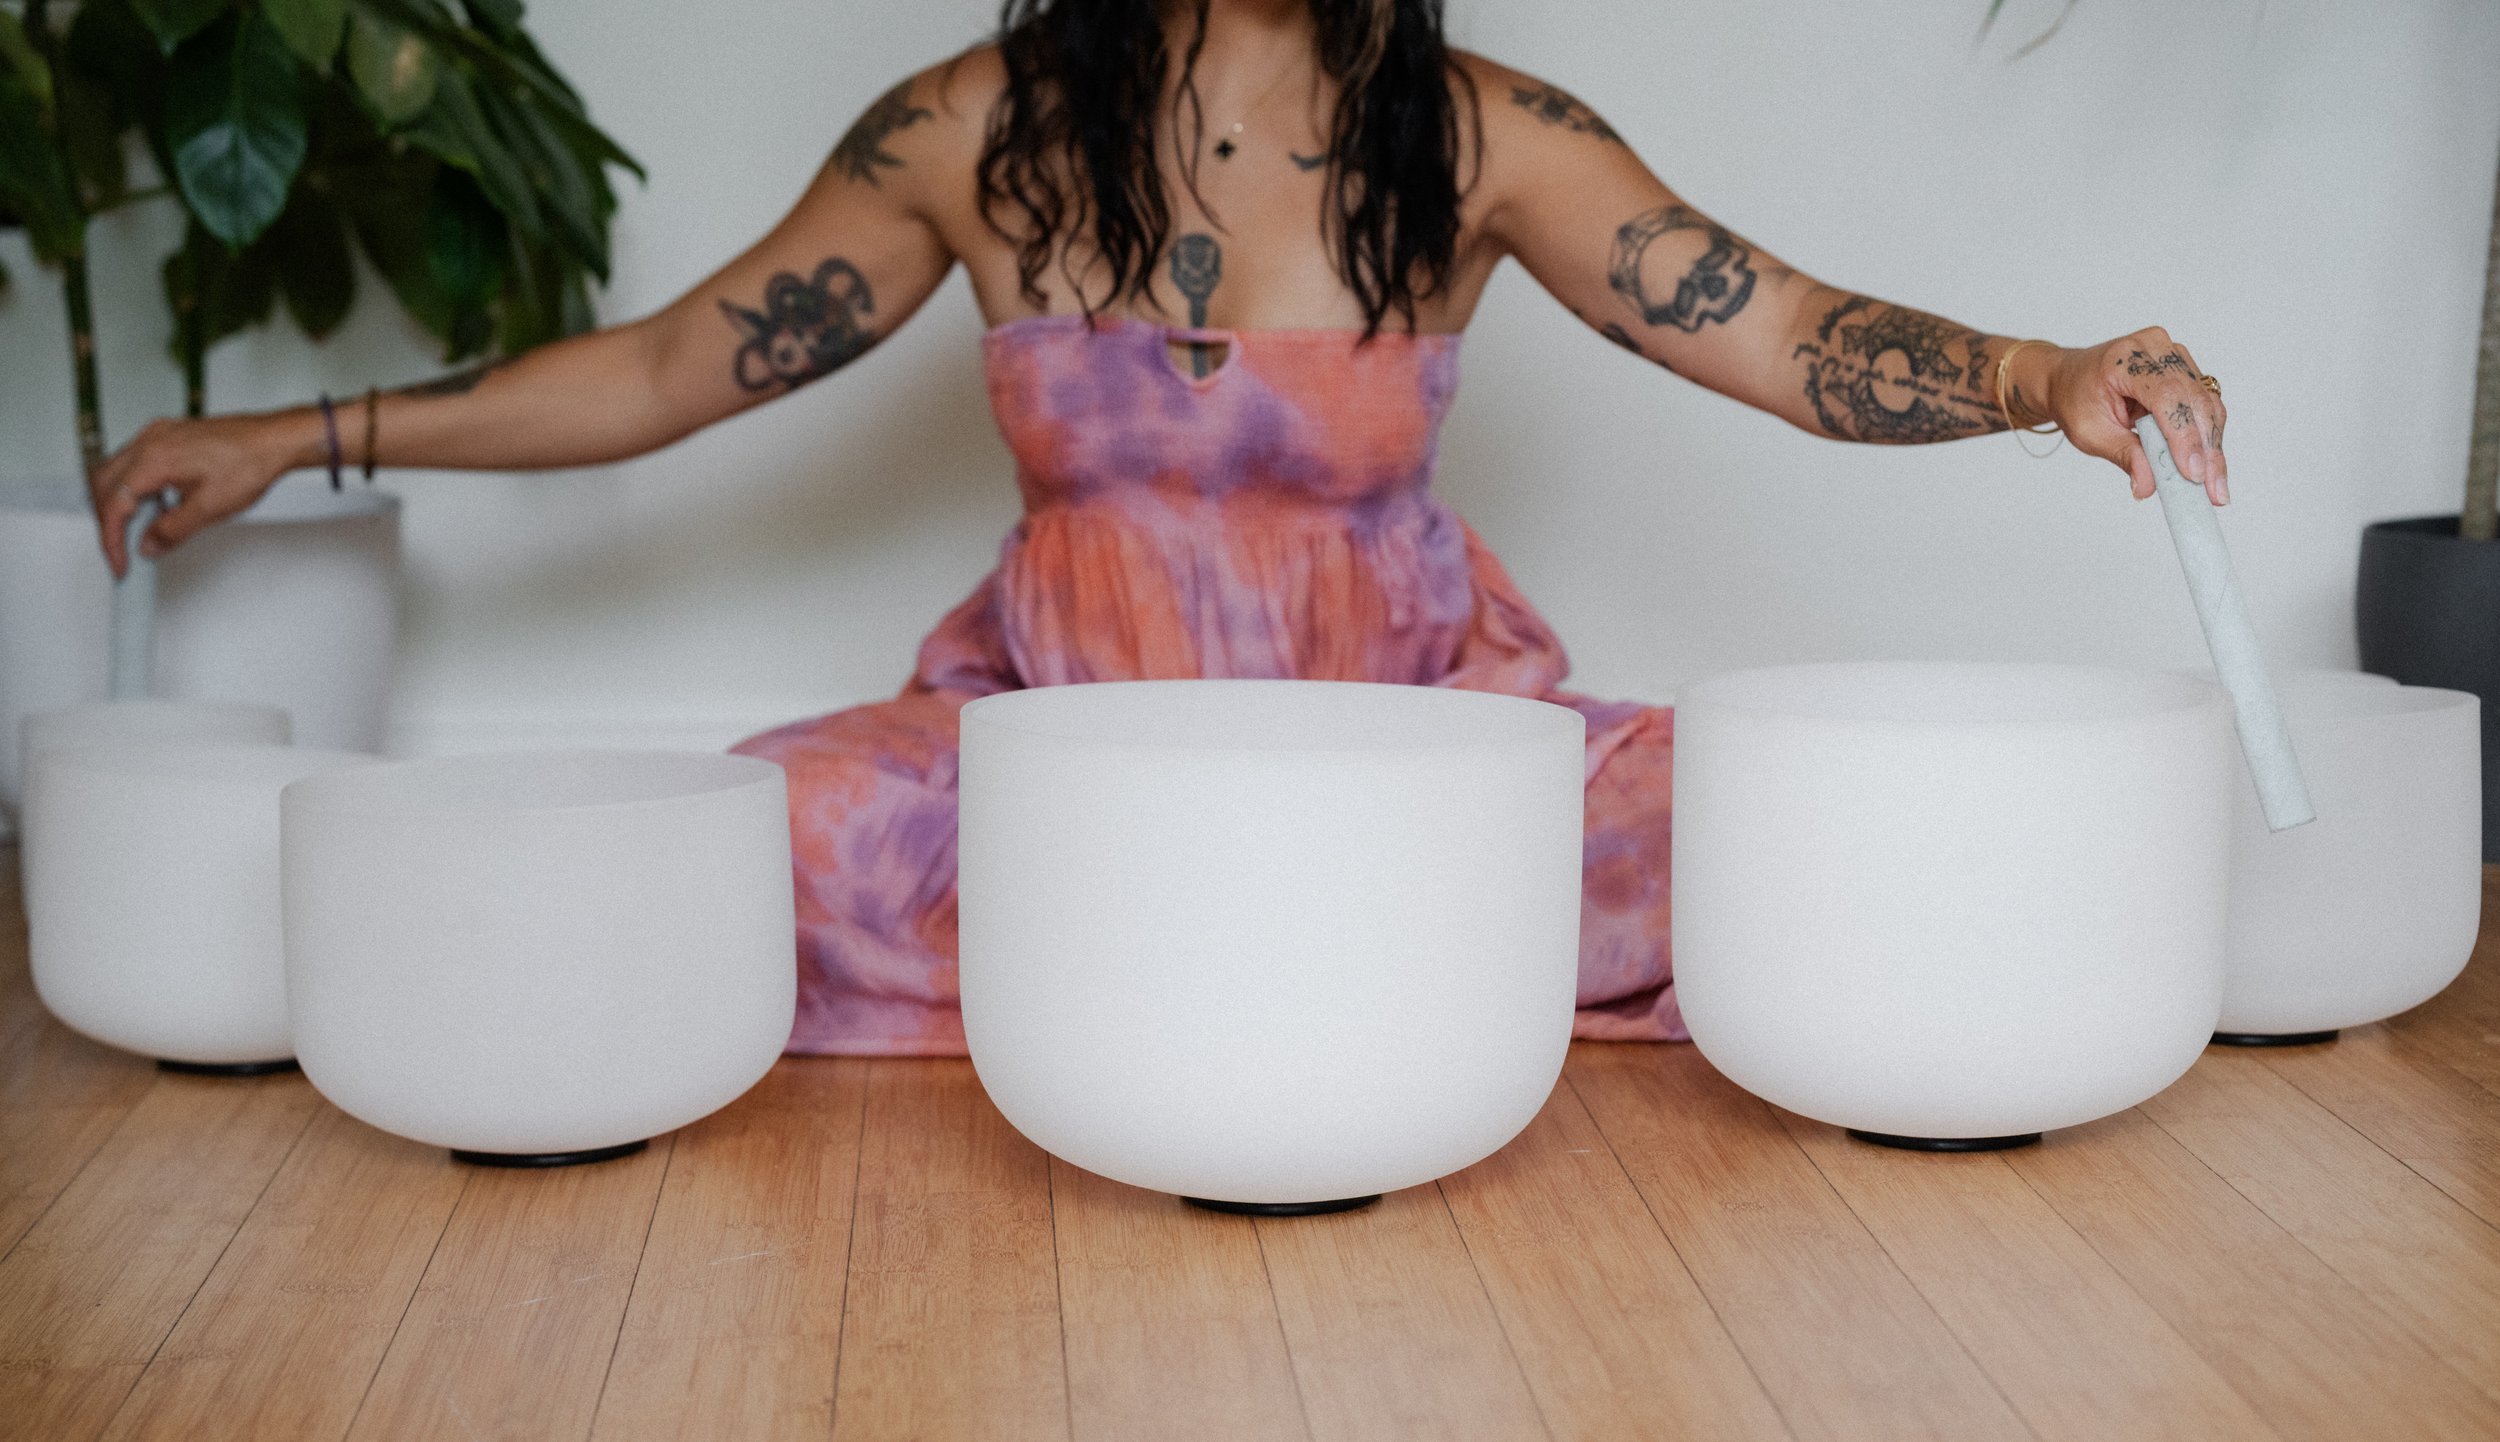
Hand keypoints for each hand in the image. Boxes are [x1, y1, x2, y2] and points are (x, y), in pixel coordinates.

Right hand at [88, 413, 302, 576]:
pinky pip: (134, 461)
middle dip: (108, 522)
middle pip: (104, 485)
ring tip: (136, 532)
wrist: (275, 440)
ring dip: (118, 503)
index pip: (114, 504)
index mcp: (153, 458)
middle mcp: (148, 441)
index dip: (112, 539)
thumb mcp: (211, 508)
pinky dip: (133, 487)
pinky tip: (153, 505)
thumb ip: (172, 530)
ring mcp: (156, 435)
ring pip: (114, 471)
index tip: (120, 562)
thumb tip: (148, 546)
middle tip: (122, 551)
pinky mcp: (167, 435)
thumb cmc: (251, 463)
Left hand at [2022, 327, 2229, 505]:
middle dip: (2206, 449)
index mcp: (2124, 359)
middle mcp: (2156, 348)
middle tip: (2214, 490)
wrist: (2068, 378)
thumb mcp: (2088, 432)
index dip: (2184, 437)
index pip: (2167, 397)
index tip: (2194, 473)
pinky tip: (2209, 465)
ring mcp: (2174, 355)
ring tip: (2214, 485)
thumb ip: (2123, 456)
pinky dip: (2207, 436)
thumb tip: (2148, 485)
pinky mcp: (2184, 368)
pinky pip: (2205, 404)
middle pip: (2194, 400)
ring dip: (2212, 446)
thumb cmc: (2075, 399)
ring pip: (2207, 404)